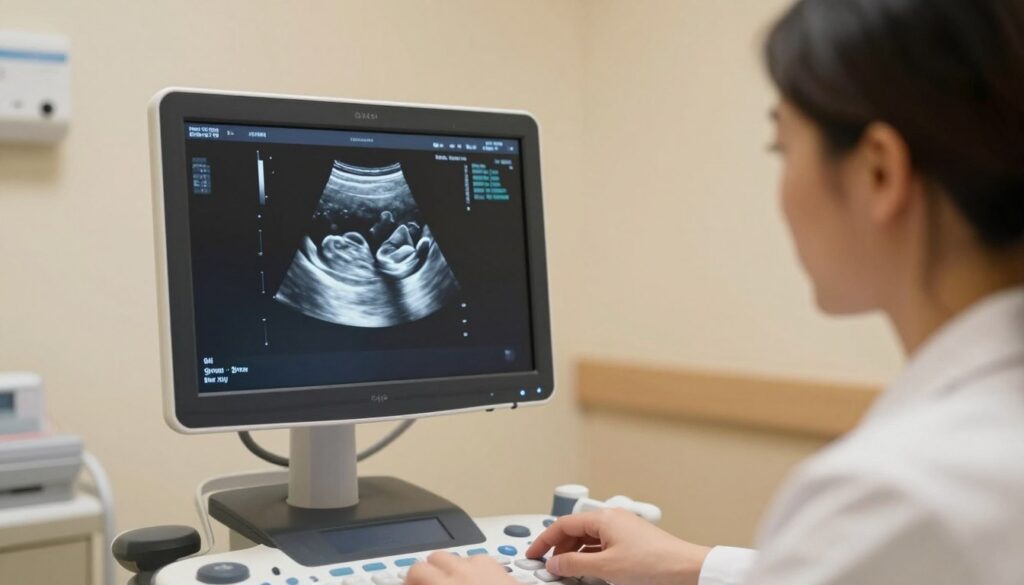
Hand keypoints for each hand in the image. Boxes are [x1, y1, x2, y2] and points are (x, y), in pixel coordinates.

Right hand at [405, 551, 516, 584]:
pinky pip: (482, 560)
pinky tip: (476, 582)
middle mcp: (465, 572)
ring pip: (460, 556)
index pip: (417, 570)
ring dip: (452, 568)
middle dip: (430, 571)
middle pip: (437, 557)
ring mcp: (487, 569)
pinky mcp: (504, 570)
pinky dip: (474, 568)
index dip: (411, 580)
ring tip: (453, 584)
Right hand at [525, 509, 711, 584]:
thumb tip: (555, 563)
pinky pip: (602, 546)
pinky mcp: (632, 543)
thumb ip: (575, 564)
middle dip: (558, 548)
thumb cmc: (654, 563)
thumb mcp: (606, 568)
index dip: (544, 540)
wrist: (686, 570)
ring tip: (566, 571)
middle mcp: (613, 519)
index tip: (533, 554)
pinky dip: (589, 557)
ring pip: (588, 539)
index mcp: (604, 517)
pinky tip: (587, 571)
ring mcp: (624, 530)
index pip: (563, 524)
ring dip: (574, 554)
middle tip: (547, 565)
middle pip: (575, 530)